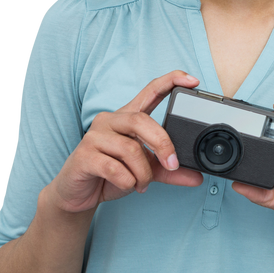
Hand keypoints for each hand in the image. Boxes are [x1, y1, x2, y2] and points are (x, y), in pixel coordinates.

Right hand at [47, 71, 203, 213]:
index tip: (192, 79)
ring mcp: (95, 136)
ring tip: (142, 184)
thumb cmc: (110, 175)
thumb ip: (169, 171)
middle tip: (172, 164)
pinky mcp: (84, 155)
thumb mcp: (145, 171)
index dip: (171, 81)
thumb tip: (197, 177)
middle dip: (162, 144)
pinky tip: (127, 185)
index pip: (151, 90)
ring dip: (143, 172)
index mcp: (127, 117)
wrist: (77, 193)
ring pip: (131, 149)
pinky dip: (127, 181)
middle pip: (142, 120)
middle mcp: (110, 120)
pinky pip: (115, 168)